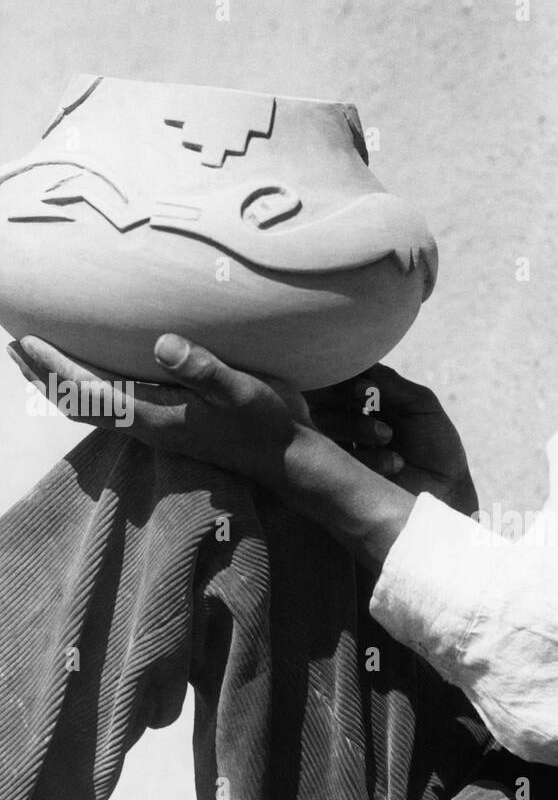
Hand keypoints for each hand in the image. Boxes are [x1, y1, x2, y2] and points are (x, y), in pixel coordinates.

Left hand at [8, 333, 318, 497]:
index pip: (88, 392)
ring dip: (61, 383)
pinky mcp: (170, 424)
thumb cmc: (267, 423)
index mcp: (155, 417)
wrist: (288, 459)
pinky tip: (95, 372)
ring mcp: (157, 427)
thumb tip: (163, 344)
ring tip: (39, 358)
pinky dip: (89, 387)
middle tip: (14, 346)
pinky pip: (114, 407)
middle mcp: (148, 425)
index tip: (26, 340)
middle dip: (44, 376)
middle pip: (78, 403)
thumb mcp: (242, 390)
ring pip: (93, 407)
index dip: (55, 367)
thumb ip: (203, 369)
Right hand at [306, 363, 477, 515]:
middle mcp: (347, 420)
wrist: (447, 490)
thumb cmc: (437, 444)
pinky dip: (367, 457)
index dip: (345, 378)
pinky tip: (395, 463)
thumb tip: (357, 368)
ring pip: (325, 426)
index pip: (341, 379)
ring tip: (387, 436)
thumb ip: (390, 383)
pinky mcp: (340, 476)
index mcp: (365, 399)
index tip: (364, 387)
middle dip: (344, 396)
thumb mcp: (420, 405)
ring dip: (357, 426)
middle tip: (369, 401)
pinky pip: (335, 460)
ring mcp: (340, 448)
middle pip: (323, 398)